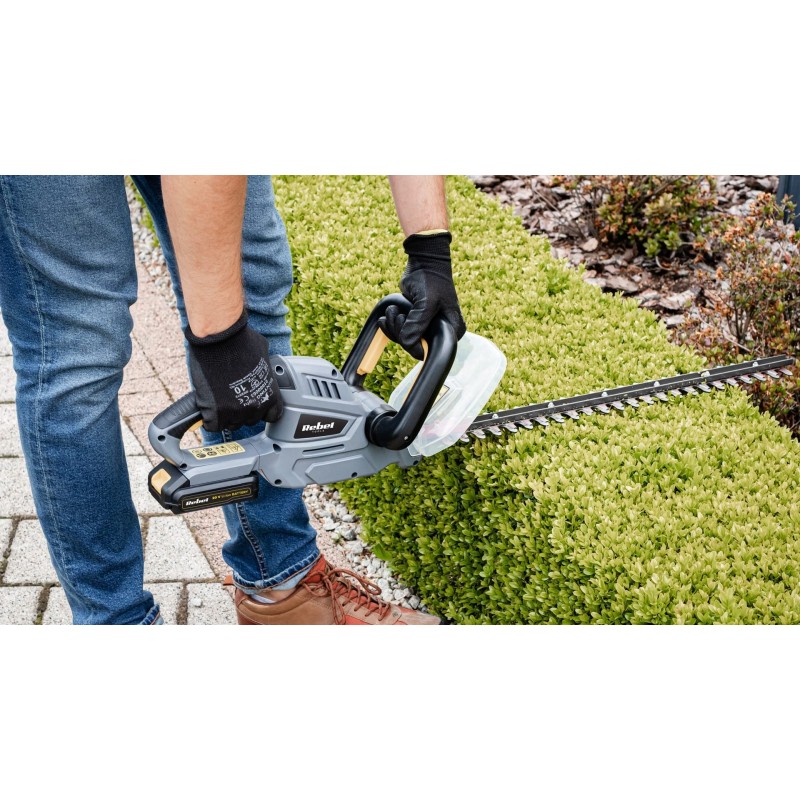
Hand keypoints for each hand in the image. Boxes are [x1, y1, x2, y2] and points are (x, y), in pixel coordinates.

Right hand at [185, 310, 283, 431]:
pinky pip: (212, 425)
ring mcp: (236, 412)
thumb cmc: (241, 341)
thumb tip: (262, 366)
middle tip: (232, 397)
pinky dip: (209, 418)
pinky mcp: (215, 413)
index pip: (272, 415)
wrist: (219, 338)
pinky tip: (208, 405)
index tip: (253, 404)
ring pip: (231, 424)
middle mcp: (256, 407)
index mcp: (270, 395)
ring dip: (225, 415)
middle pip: (250, 421)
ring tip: (219, 399)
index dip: (262, 410)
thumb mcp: (264, 355)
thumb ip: (265, 369)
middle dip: (242, 410)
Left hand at [378, 231, 466, 359]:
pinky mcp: (415, 322)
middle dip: (401, 333)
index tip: (405, 327)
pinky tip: (388, 315)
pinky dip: (390, 326)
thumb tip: (407, 343)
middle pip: (416, 347)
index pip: (430, 351)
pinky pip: (400, 333)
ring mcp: (427, 328)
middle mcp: (441, 333)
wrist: (424, 263)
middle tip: (399, 315)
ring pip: (405, 340)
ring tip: (394, 310)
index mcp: (452, 331)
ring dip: (394, 327)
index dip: (414, 345)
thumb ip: (417, 324)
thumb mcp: (426, 302)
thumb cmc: (431, 279)